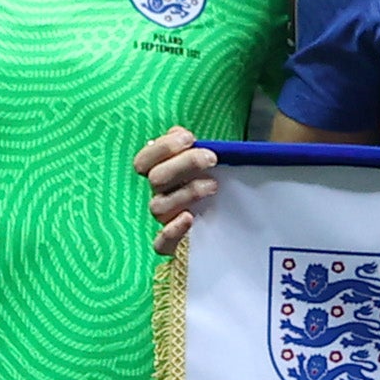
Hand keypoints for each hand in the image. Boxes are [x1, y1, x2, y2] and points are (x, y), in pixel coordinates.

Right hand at [140, 124, 221, 259]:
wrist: (235, 229)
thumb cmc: (218, 188)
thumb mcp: (209, 165)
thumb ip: (192, 148)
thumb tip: (180, 132)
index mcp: (161, 176)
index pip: (144, 161)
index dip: (162, 148)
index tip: (189, 138)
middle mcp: (159, 197)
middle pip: (156, 179)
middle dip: (184, 164)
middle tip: (212, 158)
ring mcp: (165, 222)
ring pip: (158, 206)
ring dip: (185, 192)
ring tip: (213, 186)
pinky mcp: (174, 247)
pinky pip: (160, 244)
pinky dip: (171, 231)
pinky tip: (189, 218)